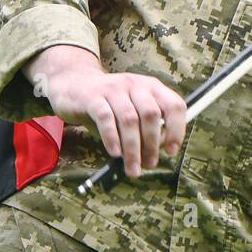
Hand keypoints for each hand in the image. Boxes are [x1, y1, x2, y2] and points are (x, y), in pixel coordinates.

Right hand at [24, 45, 187, 177]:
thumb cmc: (109, 104)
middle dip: (152, 144)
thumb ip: (144, 128)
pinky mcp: (93, 97)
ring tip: (132, 167)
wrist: (74, 84)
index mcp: (151, 87)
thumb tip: (152, 156)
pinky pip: (106, 118)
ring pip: (129, 119)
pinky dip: (112, 138)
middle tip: (149, 164)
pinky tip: (115, 153)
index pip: (174, 105)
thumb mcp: (132, 110)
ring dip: (133, 148)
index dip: (177, 129)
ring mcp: (114, 89)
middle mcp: (135, 84)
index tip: (171, 151)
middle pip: (151, 115)